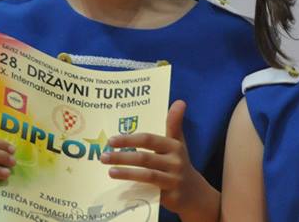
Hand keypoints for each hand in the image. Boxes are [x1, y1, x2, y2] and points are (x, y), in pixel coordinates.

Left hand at [101, 100, 215, 219]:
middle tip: (103, 156)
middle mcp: (175, 161)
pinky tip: (122, 188)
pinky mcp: (171, 195)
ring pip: (147, 175)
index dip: (130, 139)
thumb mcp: (178, 143)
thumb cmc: (179, 164)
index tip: (111, 140)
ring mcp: (173, 179)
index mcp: (174, 146)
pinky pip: (151, 191)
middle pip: (145, 157)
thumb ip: (174, 123)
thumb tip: (179, 101)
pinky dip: (136, 187)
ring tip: (109, 171)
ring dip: (126, 173)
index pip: (149, 140)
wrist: (195, 194)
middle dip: (122, 156)